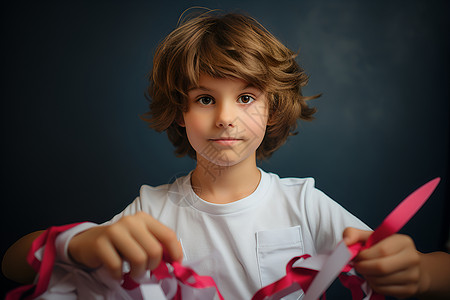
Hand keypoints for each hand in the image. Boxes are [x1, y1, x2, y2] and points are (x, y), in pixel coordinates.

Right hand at [68, 212, 182, 280]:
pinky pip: (117, 266)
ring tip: (134, 272)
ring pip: (139, 259)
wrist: (90, 241)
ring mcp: (115, 231)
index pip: (168, 235)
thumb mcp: (141, 239)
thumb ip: (159, 244)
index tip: (175, 264)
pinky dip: (119, 275)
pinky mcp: (101, 243)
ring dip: (138, 272)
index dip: (175, 252)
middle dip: (153, 266)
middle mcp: (131, 221)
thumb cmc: (121, 242)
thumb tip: (177, 259)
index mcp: (144, 219)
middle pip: (154, 250)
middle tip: (147, 270)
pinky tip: (118, 273)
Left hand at [343, 227, 423, 298]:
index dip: (365, 255)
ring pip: (381, 281)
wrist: (409, 265)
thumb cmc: (387, 249)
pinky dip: (373, 285)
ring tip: (367, 270)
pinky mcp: (410, 290)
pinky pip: (384, 290)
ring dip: (367, 277)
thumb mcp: (371, 237)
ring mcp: (413, 276)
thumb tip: (346, 242)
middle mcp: (412, 258)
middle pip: (382, 268)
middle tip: (358, 265)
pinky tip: (374, 278)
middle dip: (364, 268)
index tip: (358, 256)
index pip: (382, 251)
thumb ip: (354, 234)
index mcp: (403, 242)